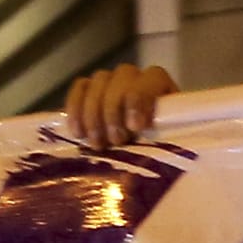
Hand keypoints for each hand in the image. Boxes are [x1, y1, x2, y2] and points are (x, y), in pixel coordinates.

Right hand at [64, 62, 179, 148]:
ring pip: (99, 81)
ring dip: (95, 112)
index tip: (136, 126)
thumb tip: (166, 159)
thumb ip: (164, 147)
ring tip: (98, 144)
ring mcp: (112, 83)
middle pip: (122, 77)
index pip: (152, 77)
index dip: (141, 98)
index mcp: (163, 90)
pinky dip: (76, 108)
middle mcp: (137, 80)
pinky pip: (80, 88)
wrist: (137, 166)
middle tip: (116, 141)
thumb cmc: (158, 159)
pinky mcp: (90, 91)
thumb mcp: (166, 153)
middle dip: (115, 110)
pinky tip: (78, 133)